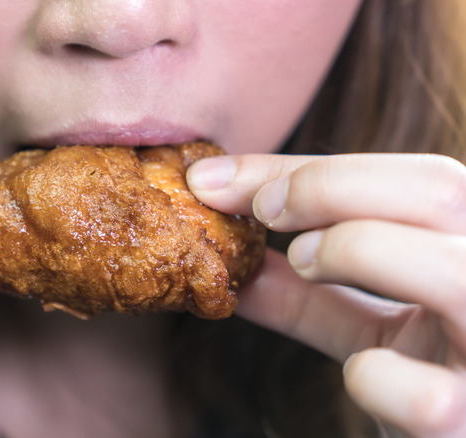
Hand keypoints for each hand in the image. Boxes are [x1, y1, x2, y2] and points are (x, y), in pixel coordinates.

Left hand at [188, 153, 465, 436]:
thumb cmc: (431, 385)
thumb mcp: (373, 330)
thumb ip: (309, 297)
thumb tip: (236, 264)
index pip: (412, 179)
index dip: (307, 169)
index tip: (217, 178)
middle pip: (439, 190)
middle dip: (327, 186)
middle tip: (261, 210)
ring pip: (448, 270)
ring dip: (355, 249)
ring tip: (304, 261)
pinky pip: (425, 395)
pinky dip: (374, 376)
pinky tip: (359, 372)